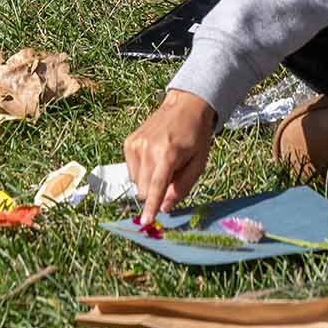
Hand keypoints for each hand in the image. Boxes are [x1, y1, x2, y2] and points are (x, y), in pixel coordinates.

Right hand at [124, 89, 216, 225]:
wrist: (185, 105)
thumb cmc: (196, 135)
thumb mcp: (199, 163)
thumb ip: (183, 187)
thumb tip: (166, 208)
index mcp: (168, 154)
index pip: (157, 187)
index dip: (152, 207)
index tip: (146, 222)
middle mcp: (148, 149)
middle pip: (144, 190)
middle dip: (156, 193)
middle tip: (172, 176)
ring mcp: (136, 144)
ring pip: (137, 183)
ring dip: (149, 181)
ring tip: (163, 163)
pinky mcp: (129, 142)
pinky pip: (132, 171)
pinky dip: (143, 170)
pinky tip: (154, 157)